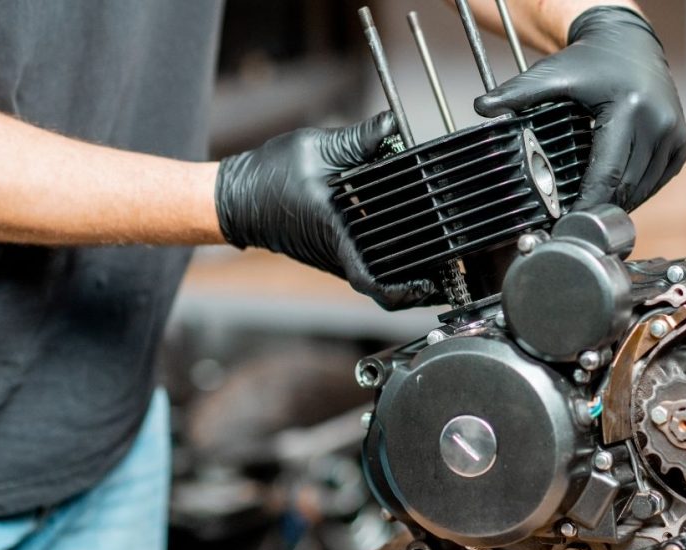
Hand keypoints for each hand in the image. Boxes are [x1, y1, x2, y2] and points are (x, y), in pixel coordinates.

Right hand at [214, 111, 436, 309]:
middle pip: (384, 284)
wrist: (235, 197)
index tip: (429, 283)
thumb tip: (393, 124)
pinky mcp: (332, 253)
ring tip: (441, 263)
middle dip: (418, 286)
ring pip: (377, 276)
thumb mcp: (316, 147)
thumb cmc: (268, 176)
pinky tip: (412, 244)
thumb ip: (359, 139)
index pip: (372, 278)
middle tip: (451, 274)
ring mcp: (333, 258)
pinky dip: (391, 262)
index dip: (403, 289)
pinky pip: (367, 264)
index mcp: (334, 232)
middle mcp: (336, 254)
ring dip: (407, 274)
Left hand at [474, 7, 685, 211]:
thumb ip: (518, 93)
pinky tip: (616, 190)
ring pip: (643, 189)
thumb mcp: (553, 73)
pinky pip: (657, 180)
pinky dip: (637, 190)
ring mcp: (674, 135)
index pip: (606, 175)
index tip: (568, 224)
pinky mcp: (681, 143)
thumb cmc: (593, 59)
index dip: (586, 205)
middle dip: (599, 208)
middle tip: (573, 223)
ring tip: (592, 210)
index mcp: (630, 110)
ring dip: (618, 202)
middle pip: (625, 188)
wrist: (630, 42)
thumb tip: (482, 108)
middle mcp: (658, 124)